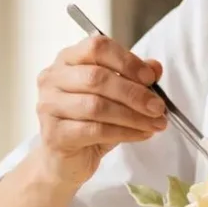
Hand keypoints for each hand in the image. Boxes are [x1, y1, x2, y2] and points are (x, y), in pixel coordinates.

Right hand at [33, 35, 167, 185]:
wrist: (66, 159)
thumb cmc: (91, 122)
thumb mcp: (117, 96)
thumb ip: (134, 78)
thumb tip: (155, 67)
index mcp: (68, 59)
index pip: (97, 47)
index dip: (127, 61)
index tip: (150, 78)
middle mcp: (53, 78)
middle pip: (97, 78)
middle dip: (134, 93)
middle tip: (158, 107)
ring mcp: (49, 106)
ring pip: (97, 106)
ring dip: (133, 115)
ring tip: (155, 123)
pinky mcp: (54, 134)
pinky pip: (95, 130)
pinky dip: (124, 132)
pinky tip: (142, 134)